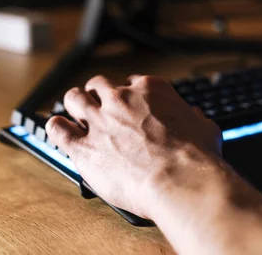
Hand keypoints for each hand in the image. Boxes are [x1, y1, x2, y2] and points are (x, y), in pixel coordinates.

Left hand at [45, 75, 221, 219]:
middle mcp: (121, 99)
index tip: (128, 101)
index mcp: (151, 90)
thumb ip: (195, 119)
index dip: (128, 92)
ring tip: (74, 112)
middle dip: (98, 94)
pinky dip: (56, 127)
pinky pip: (57, 129)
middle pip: (99, 85)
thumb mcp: (205, 128)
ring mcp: (99, 121)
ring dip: (74, 104)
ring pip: (74, 98)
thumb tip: (195, 118)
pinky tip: (58, 129)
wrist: (179, 179)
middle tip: (99, 106)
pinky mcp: (83, 147)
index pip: (132, 81)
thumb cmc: (195, 156)